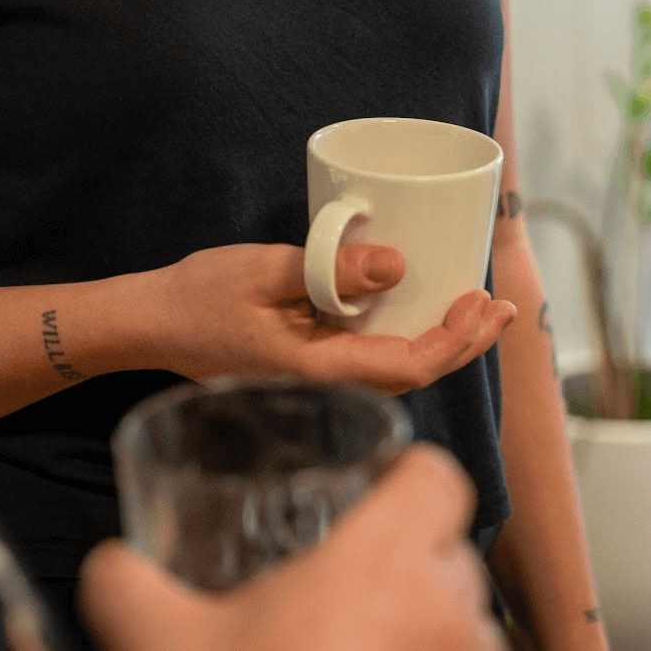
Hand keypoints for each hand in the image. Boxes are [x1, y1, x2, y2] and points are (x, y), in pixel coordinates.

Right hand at [78, 443, 502, 650]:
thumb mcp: (150, 634)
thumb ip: (123, 578)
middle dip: (410, 569)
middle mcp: (448, 620)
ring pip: (468, 633)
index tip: (370, 496)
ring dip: (424, 637)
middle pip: (454, 558)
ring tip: (357, 650)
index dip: (405, 478)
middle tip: (346, 592)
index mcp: (383, 563)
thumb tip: (112, 564)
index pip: (439, 478)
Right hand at [146, 242, 513, 392]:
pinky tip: (420, 308)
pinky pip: (372, 355)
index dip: (453, 340)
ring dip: (441, 340)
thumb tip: (396, 268)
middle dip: (463, 342)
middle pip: (413, 373)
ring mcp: (318, 376)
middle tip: (499, 305)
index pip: (405, 365)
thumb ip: (327, 270)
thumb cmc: (198, 295)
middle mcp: (324, 382)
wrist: (151, 323)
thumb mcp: (262, 269)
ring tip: (476, 306)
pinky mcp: (310, 362)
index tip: (481, 303)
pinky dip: (408, 334)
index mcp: (316, 368)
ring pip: (397, 367)